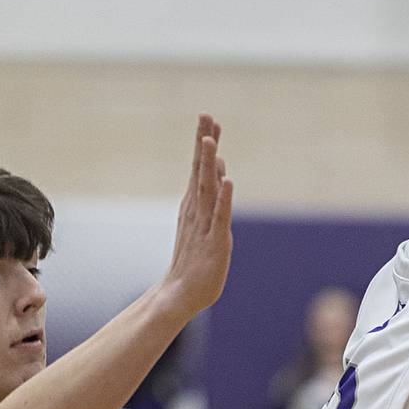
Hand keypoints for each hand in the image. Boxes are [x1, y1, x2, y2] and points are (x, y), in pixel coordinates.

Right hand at [163, 115, 233, 319]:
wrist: (181, 293)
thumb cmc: (194, 260)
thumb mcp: (204, 224)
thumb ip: (211, 197)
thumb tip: (220, 169)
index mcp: (194, 204)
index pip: (199, 168)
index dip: (204, 143)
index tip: (208, 118)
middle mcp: (197, 210)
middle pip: (200, 170)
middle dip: (204, 142)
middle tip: (205, 114)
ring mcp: (204, 225)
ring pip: (207, 189)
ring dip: (209, 164)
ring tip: (211, 140)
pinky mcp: (215, 242)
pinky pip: (220, 216)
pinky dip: (223, 198)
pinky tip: (227, 180)